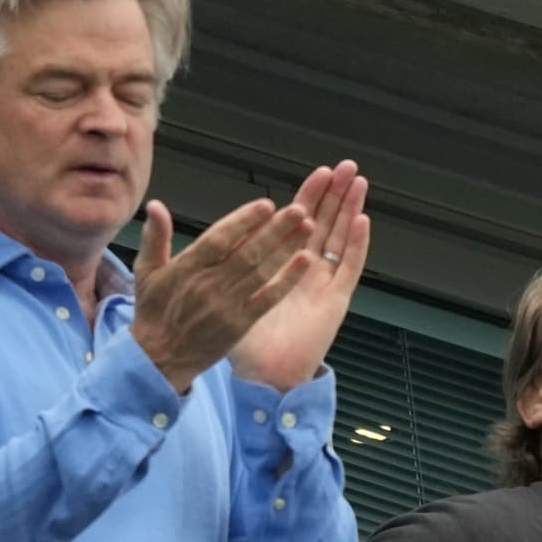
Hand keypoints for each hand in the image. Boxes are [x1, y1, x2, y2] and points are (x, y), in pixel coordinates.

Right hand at [126, 191, 315, 391]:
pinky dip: (287, 280)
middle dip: (275, 230)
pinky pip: (268, 299)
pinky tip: (304, 261)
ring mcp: (226, 306)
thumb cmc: (154, 312)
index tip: (266, 205)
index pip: (219, 239)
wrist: (159, 359)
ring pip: (261, 272)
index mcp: (186, 269)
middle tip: (299, 209)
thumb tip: (155, 205)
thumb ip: (154, 237)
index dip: (243, 221)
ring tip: (307, 228)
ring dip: (286, 249)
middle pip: (247, 253)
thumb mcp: (146, 272)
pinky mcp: (240, 324)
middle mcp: (208, 286)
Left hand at [226, 161, 371, 391]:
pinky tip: (362, 221)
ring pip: (339, 238)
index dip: (307, 196)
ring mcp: (323, 284)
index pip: (297, 222)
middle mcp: (305, 271)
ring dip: (349, 210)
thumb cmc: (244, 340)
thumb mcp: (220, 294)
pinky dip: (356, 246)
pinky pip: (348, 269)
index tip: (317, 173)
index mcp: (280, 266)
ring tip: (358, 182)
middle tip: (346, 166)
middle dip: (334, 194)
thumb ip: (203, 259)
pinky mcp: (334, 301)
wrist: (263, 375)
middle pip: (324, 223)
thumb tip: (179, 223)